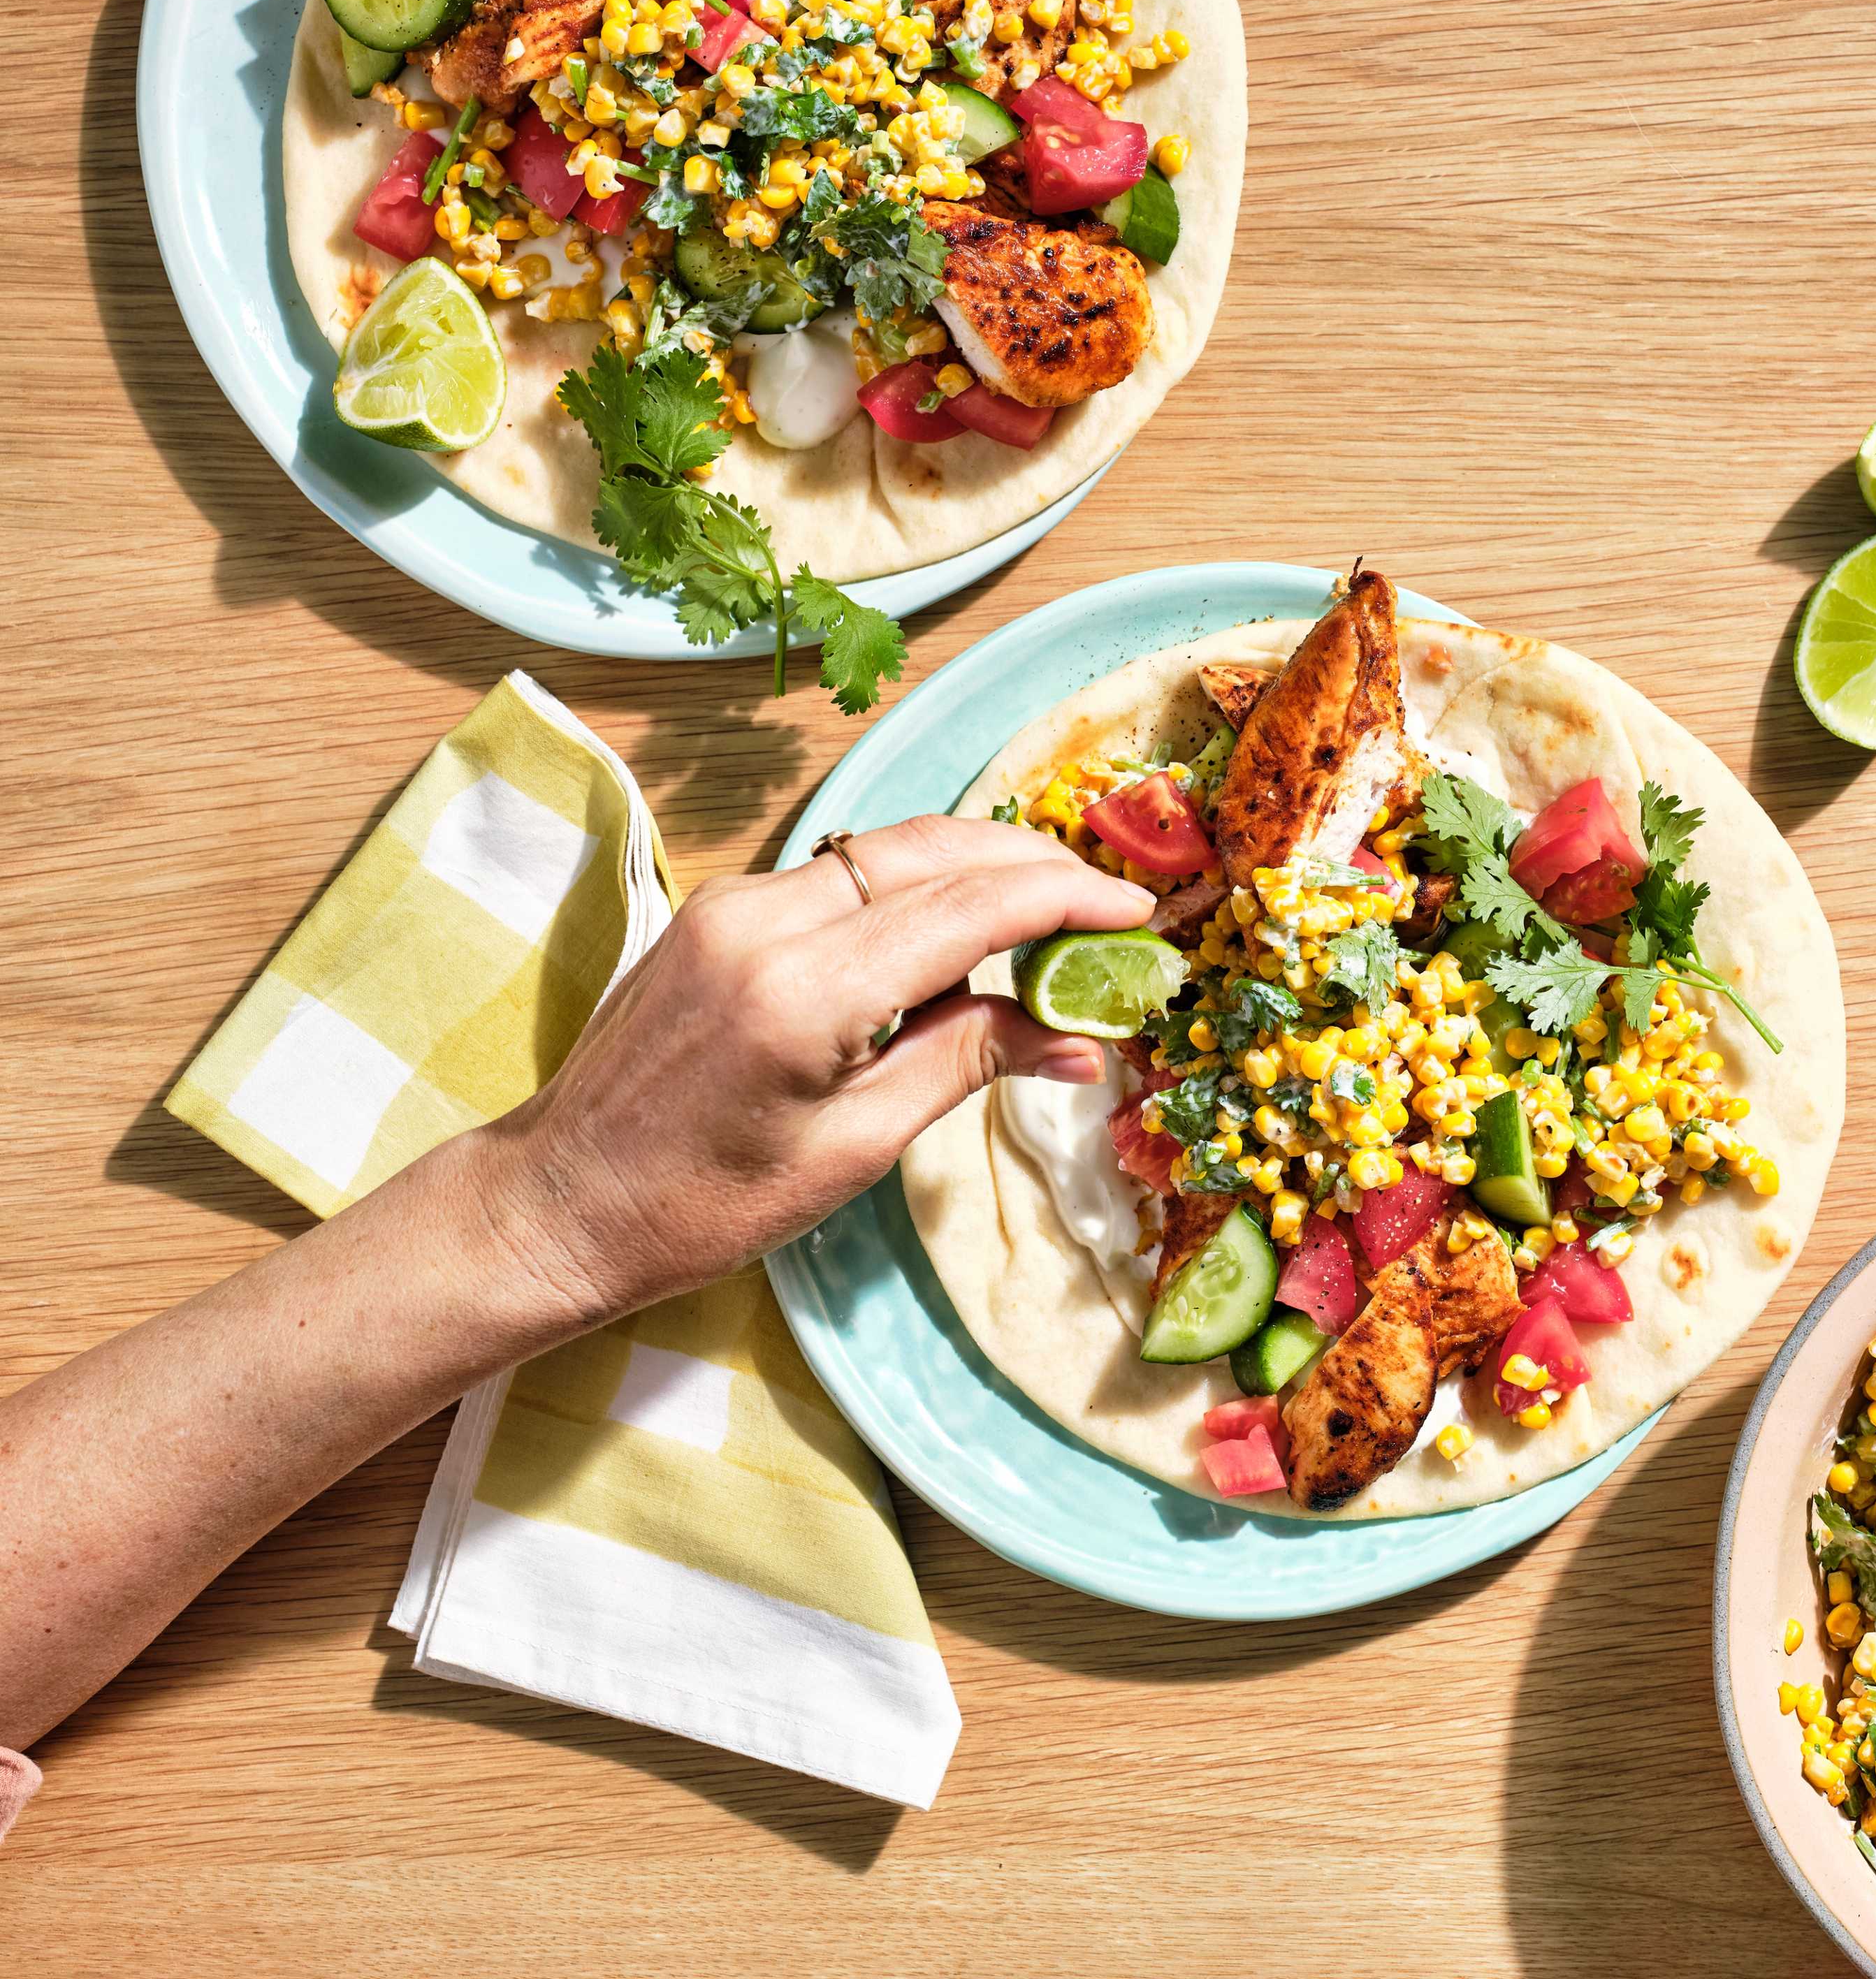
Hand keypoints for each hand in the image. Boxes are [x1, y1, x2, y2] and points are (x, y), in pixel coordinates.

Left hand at [465, 816, 1153, 1326]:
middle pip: (933, 850)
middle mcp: (763, 920)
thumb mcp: (854, 1149)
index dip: (1065, 897)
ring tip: (1049, 915)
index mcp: (802, 991)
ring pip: (889, 850)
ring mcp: (734, 903)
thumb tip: (1082, 1041)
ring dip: (977, 869)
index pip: (968, 906)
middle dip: (1031, 865)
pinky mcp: (720, 909)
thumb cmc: (701, 1205)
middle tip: (1108, 906)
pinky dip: (916, 888)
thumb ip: (968, 1064)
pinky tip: (957, 931)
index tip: (1135, 911)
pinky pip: (843, 874)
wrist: (560, 1201)